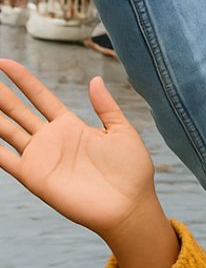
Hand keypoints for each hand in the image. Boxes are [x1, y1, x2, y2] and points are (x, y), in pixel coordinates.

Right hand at [0, 58, 153, 237]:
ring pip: (6, 129)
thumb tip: (95, 79)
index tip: (4, 62)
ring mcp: (40, 157)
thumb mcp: (121, 131)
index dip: (23, 79)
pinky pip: (4, 159)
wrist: (129, 205)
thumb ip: (105, 106)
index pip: (39, 96)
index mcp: (70, 125)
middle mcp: (50, 139)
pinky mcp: (34, 176)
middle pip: (16, 110)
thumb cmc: (131, 170)